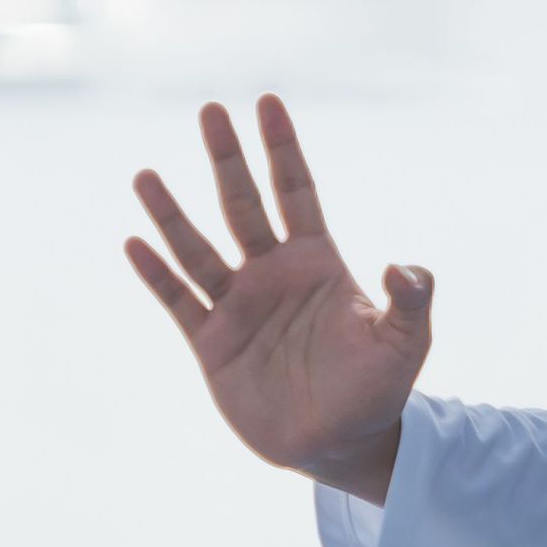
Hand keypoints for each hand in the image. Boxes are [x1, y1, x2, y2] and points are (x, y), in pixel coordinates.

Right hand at [124, 95, 434, 504]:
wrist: (341, 444)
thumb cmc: (378, 390)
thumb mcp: (405, 344)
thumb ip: (412, 302)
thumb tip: (406, 267)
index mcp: (317, 264)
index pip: (296, 193)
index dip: (282, 150)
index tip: (267, 102)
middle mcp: (272, 275)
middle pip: (243, 204)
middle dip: (227, 160)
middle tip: (209, 110)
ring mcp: (238, 306)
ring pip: (198, 248)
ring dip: (172, 215)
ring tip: (147, 176)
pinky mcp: (212, 343)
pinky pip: (179, 300)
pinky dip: (157, 273)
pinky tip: (135, 242)